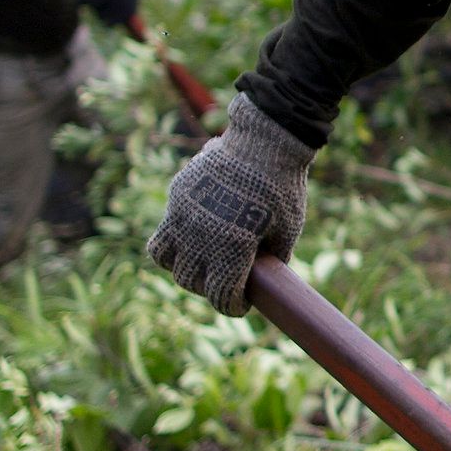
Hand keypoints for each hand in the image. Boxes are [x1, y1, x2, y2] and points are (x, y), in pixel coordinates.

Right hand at [147, 96, 312, 314]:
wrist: (266, 143)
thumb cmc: (283, 189)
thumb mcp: (288, 230)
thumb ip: (273, 258)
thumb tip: (265, 279)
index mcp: (232, 248)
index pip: (220, 296)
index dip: (232, 307)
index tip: (240, 304)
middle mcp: (201, 235)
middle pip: (190, 281)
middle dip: (207, 288)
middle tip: (223, 281)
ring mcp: (184, 214)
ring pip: (167, 260)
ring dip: (183, 268)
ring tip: (201, 263)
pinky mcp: (177, 196)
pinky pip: (162, 231)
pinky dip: (172, 243)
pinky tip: (190, 240)